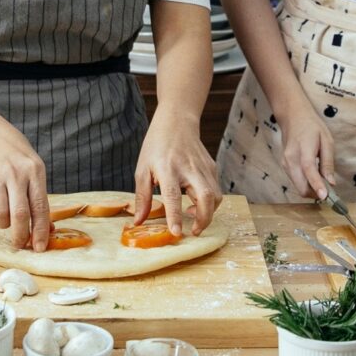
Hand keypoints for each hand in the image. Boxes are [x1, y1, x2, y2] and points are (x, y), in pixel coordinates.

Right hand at [0, 122, 49, 250]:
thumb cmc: (17, 159)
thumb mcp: (35, 171)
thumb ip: (39, 199)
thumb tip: (46, 231)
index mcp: (34, 171)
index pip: (39, 207)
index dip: (40, 230)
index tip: (40, 247)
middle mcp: (14, 174)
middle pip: (19, 215)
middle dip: (20, 236)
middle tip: (20, 244)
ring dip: (3, 224)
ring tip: (5, 216)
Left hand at [134, 112, 221, 235]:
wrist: (177, 122)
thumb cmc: (156, 147)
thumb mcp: (142, 170)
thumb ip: (142, 198)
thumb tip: (139, 222)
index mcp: (168, 169)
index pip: (173, 196)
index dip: (175, 216)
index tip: (176, 232)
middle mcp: (189, 169)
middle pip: (206, 197)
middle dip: (204, 219)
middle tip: (194, 231)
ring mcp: (204, 168)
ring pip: (216, 196)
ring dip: (208, 213)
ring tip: (192, 215)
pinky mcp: (212, 168)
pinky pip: (216, 190)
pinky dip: (210, 202)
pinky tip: (196, 202)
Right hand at [278, 99, 334, 199]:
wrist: (292, 118)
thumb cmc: (312, 127)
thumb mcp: (326, 140)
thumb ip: (328, 162)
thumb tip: (331, 182)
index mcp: (303, 149)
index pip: (309, 170)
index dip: (317, 185)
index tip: (325, 197)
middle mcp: (290, 159)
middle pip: (301, 186)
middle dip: (315, 193)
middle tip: (330, 192)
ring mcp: (285, 164)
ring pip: (298, 187)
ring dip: (311, 189)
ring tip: (323, 182)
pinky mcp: (284, 166)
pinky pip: (296, 181)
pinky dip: (306, 184)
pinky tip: (313, 177)